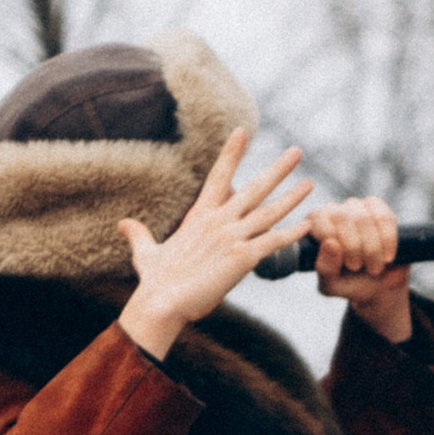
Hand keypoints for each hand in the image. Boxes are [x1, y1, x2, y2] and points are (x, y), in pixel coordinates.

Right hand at [119, 137, 313, 359]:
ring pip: (269, 212)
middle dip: (277, 169)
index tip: (242, 131)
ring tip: (310, 183)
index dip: (231, 153)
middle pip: (254, 188)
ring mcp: (232, 237)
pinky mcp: (242, 257)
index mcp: (199, 217)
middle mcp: (219, 222)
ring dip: (292, 197)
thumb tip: (123, 224)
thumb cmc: (154, 282)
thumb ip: (138, 235)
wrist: (162, 303)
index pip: (218, 176)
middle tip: (296, 151)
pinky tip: (307, 225)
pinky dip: (292, 233)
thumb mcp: (145, 253)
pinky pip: (273, 241)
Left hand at [309, 196, 411, 342]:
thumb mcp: (332, 285)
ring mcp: (356, 206)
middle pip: (341, 216)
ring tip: (374, 267)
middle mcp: (333, 211)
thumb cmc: (349, 283)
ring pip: (363, 217)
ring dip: (371, 247)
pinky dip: (387, 239)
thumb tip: (330, 243)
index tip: (345, 264)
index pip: (318, 218)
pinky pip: (384, 216)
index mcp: (315, 225)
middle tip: (359, 268)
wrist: (378, 287)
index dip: (333, 239)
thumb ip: (325, 268)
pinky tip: (387, 256)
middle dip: (354, 246)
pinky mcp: (379, 209)